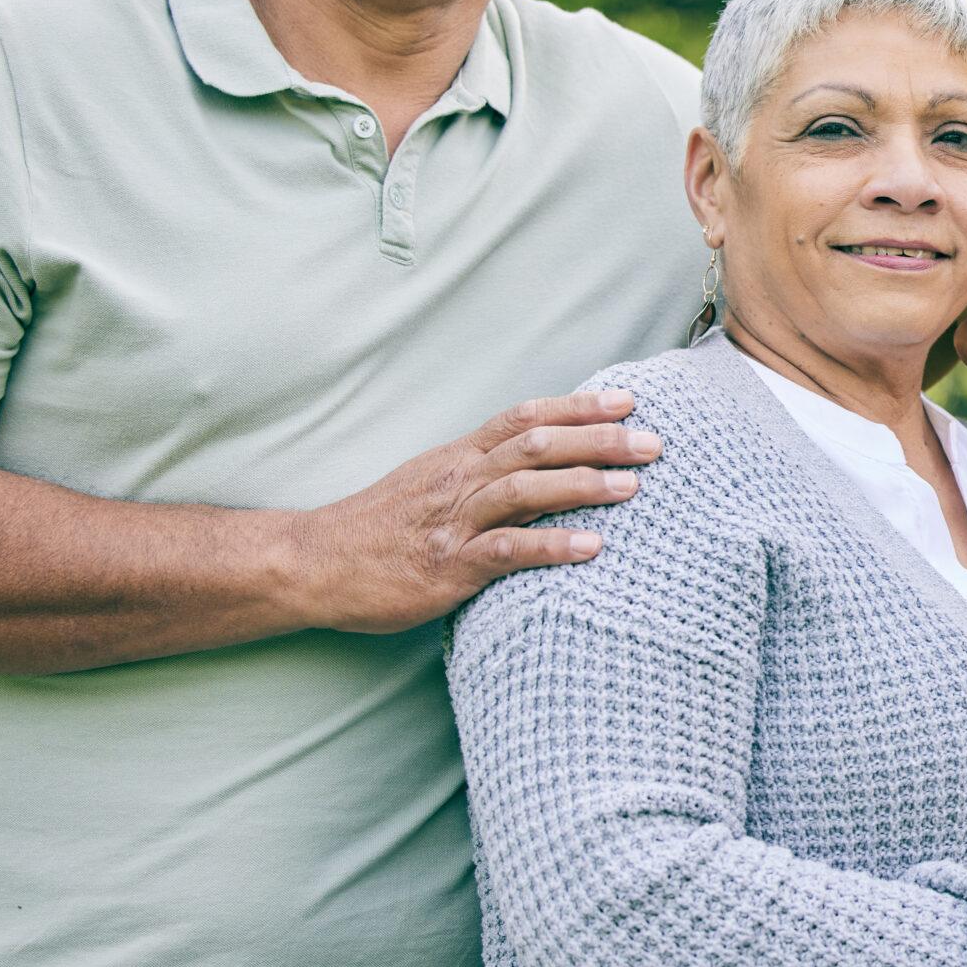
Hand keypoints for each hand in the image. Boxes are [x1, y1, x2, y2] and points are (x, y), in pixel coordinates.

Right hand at [305, 390, 658, 630]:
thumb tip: (541, 462)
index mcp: (459, 456)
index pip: (525, 417)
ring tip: (633, 486)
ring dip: (584, 485)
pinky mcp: (448, 566)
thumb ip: (482, 471)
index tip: (627, 400)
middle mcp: (460, 479)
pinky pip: (507, 551)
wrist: (313, 563)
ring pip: (526, 490)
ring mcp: (454, 521)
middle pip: (537, 445)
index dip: (578, 406)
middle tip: (653, 442)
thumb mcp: (430, 483)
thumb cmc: (379, 528)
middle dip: (598, 440)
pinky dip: (552, 546)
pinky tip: (592, 547)